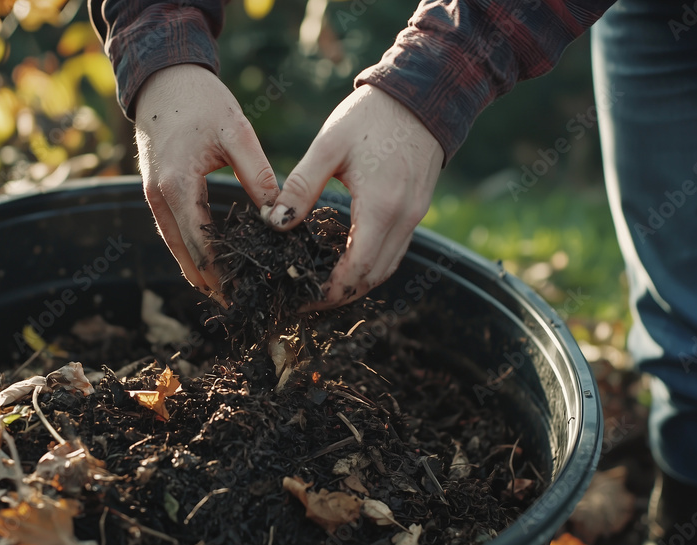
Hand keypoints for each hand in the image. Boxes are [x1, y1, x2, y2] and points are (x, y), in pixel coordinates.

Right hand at [134, 64, 278, 297]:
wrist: (163, 78)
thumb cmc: (202, 101)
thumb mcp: (237, 132)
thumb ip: (259, 175)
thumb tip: (278, 216)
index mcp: (178, 185)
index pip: (201, 245)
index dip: (222, 274)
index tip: (245, 295)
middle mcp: (158, 197)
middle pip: (185, 255)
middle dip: (211, 282)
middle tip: (240, 306)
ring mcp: (151, 196)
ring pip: (174, 247)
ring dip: (198, 272)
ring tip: (226, 295)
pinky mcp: (153, 192)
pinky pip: (172, 232)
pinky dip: (189, 252)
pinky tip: (208, 265)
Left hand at [267, 85, 443, 309]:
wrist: (420, 94)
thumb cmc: (371, 115)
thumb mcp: (328, 146)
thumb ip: (300, 187)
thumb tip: (275, 223)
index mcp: (380, 206)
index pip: (355, 270)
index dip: (328, 291)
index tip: (301, 297)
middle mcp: (404, 219)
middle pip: (372, 278)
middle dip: (339, 294)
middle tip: (305, 297)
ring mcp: (415, 217)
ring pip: (386, 269)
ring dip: (356, 284)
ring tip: (322, 286)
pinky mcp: (417, 210)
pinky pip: (394, 251)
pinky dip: (370, 265)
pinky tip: (345, 260)